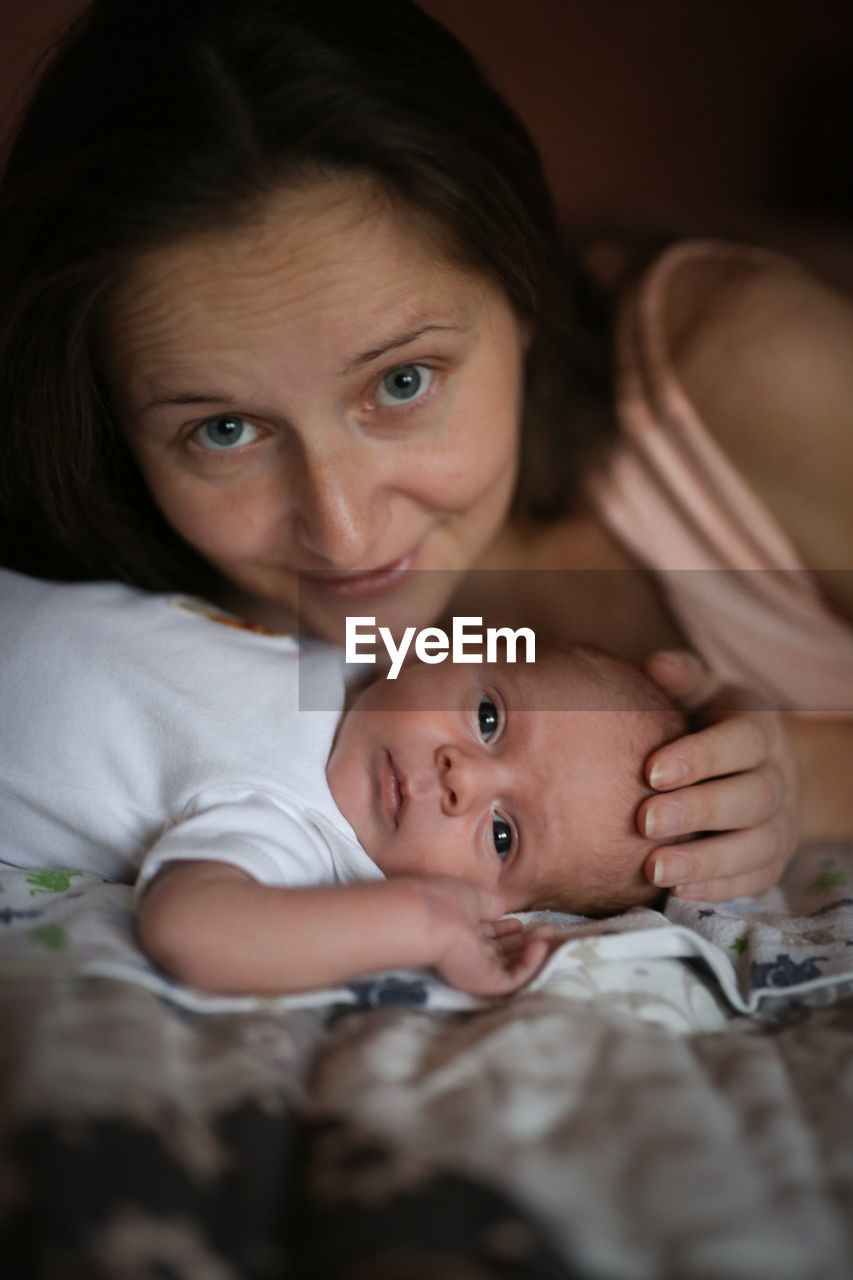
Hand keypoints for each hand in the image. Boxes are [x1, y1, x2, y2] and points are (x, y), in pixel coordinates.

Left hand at [416, 876, 548, 995]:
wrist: (428, 919)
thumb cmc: (445, 900)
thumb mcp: (474, 896)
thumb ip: (492, 905)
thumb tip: (505, 910)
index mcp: (461, 929)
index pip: (489, 933)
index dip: (508, 928)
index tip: (525, 921)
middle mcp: (468, 950)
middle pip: (501, 950)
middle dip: (524, 941)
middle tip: (548, 929)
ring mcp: (476, 968)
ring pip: (510, 965)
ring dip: (532, 952)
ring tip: (550, 936)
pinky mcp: (484, 982)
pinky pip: (514, 977)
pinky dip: (530, 964)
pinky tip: (541, 945)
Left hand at [639, 651, 799, 899]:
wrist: (753, 765)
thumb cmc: (708, 722)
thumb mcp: (702, 692)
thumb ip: (682, 678)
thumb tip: (654, 666)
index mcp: (760, 731)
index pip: (742, 742)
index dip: (701, 757)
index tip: (651, 772)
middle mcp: (778, 778)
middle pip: (750, 798)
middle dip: (698, 811)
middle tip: (645, 821)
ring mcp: (780, 823)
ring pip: (755, 846)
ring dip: (705, 861)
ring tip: (655, 869)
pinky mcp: (771, 861)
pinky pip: (753, 880)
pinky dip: (717, 887)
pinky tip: (677, 892)